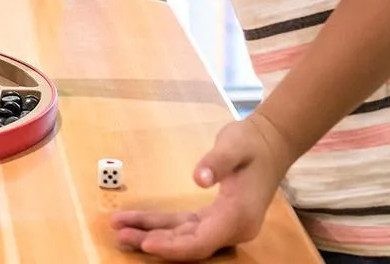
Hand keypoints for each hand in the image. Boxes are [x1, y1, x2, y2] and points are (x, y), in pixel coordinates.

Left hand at [111, 113, 294, 260]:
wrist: (269, 142)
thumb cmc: (252, 143)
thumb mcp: (233, 147)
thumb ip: (217, 162)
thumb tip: (199, 178)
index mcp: (238, 216)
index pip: (202, 241)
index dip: (174, 246)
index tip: (147, 242)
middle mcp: (232, 228)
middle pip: (190, 243)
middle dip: (154, 241)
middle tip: (120, 236)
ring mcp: (224, 225)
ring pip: (183, 235)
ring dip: (152, 233)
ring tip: (120, 230)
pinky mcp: (215, 217)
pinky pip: (185, 225)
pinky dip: (161, 224)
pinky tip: (137, 221)